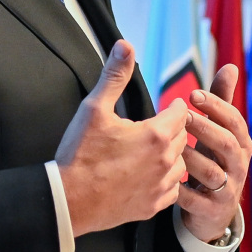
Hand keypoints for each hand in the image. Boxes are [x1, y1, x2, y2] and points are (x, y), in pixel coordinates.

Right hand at [56, 40, 188, 235]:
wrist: (69, 200)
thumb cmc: (80, 154)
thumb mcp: (94, 108)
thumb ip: (114, 76)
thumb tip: (125, 45)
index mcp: (156, 134)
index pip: (181, 113)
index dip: (175, 107)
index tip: (170, 106)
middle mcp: (165, 161)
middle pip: (182, 137)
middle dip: (173, 129)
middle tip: (159, 126)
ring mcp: (160, 187)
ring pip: (180, 164)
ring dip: (171, 156)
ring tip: (154, 151)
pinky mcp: (152, 206)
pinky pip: (171, 191)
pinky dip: (165, 182)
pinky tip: (150, 176)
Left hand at [177, 64, 251, 242]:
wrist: (213, 211)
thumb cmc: (213, 161)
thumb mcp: (219, 132)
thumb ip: (222, 101)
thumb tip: (231, 67)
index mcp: (242, 143)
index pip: (235, 121)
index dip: (216, 106)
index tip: (193, 94)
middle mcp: (239, 165)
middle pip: (228, 144)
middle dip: (205, 128)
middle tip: (181, 117)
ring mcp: (228, 189)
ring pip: (212, 172)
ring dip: (191, 157)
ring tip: (171, 146)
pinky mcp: (212, 210)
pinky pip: (196, 200)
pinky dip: (181, 189)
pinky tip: (164, 177)